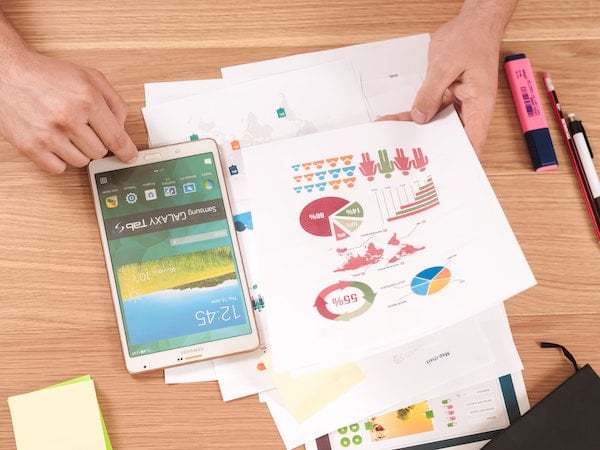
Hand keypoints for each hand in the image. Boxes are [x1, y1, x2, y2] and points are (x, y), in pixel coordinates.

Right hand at [0, 48, 137, 172]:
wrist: (8, 72)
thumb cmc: (48, 75)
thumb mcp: (90, 78)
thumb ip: (114, 102)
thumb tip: (122, 128)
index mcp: (87, 100)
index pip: (116, 138)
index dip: (126, 151)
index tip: (129, 157)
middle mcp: (69, 118)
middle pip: (99, 152)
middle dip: (95, 142)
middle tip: (82, 128)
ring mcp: (49, 135)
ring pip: (81, 162)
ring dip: (77, 151)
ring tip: (65, 131)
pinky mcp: (31, 147)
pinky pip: (58, 168)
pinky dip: (60, 159)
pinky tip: (54, 142)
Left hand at [379, 2, 515, 154]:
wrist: (474, 21)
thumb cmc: (470, 38)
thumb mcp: (445, 66)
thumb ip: (430, 94)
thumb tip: (420, 117)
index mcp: (479, 105)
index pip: (472, 142)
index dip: (460, 161)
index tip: (443, 174)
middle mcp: (471, 108)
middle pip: (451, 138)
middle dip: (431, 150)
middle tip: (409, 161)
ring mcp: (459, 103)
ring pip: (437, 126)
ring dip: (418, 133)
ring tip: (395, 143)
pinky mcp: (448, 96)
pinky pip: (431, 110)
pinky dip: (415, 116)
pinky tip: (395, 121)